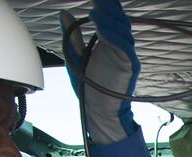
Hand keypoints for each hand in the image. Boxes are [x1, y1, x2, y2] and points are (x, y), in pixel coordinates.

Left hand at [60, 0, 139, 144]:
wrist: (98, 110)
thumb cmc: (89, 86)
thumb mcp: (75, 55)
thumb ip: (72, 34)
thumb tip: (64, 13)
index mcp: (109, 43)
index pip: (110, 18)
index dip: (105, 5)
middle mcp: (120, 47)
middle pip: (118, 20)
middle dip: (109, 7)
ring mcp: (125, 56)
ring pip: (121, 31)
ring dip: (108, 19)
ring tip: (95, 10)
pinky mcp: (127, 66)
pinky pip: (122, 47)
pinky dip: (111, 35)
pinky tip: (100, 26)